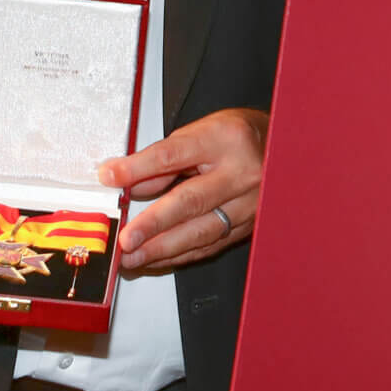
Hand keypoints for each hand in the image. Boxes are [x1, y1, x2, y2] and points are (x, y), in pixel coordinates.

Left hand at [98, 107, 267, 273]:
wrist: (279, 148)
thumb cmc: (235, 137)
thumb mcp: (199, 132)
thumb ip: (164, 159)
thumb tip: (128, 183)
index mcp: (223, 139)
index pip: (173, 155)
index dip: (138, 168)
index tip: (110, 177)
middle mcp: (240, 172)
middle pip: (190, 201)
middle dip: (153, 225)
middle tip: (126, 239)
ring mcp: (248, 203)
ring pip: (201, 231)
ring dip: (162, 248)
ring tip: (133, 256)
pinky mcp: (247, 226)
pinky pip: (209, 246)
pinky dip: (180, 255)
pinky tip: (157, 259)